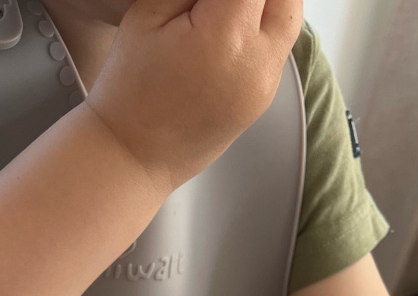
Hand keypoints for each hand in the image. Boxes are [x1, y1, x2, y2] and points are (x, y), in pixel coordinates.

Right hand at [87, 0, 302, 189]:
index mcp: (225, 35)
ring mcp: (263, 88)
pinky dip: (261, 31)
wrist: (131, 157)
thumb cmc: (129, 92)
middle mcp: (256, 63)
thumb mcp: (150, 15)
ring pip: (288, 21)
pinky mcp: (260, 103)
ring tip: (229, 9)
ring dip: (266, 3)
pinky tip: (229, 32)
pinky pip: (276, 52)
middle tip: (224, 0)